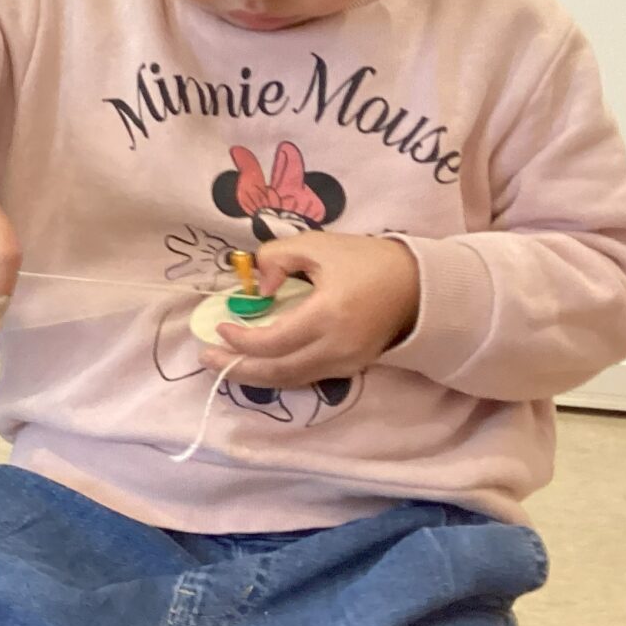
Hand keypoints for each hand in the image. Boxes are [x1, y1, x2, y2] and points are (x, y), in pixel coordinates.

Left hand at [202, 233, 419, 388]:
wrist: (419, 285)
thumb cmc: (366, 260)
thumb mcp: (318, 245)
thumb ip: (277, 258)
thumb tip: (256, 290)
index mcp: (328, 315)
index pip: (272, 341)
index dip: (240, 339)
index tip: (219, 325)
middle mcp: (337, 347)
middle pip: (277, 371)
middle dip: (237, 368)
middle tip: (206, 358)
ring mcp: (347, 363)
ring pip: (291, 380)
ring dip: (255, 375)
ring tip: (224, 364)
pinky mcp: (352, 368)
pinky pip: (307, 376)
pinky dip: (279, 373)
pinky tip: (259, 363)